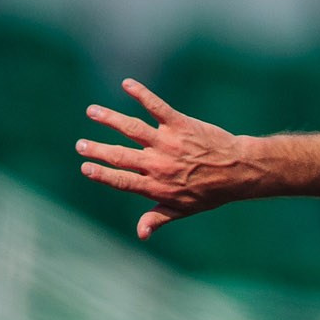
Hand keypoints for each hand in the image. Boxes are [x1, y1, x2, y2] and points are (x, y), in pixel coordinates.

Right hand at [76, 79, 263, 238]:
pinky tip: (127, 84)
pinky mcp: (180, 125)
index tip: (85, 167)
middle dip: (98, 150)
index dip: (102, 174)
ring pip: (132, 129)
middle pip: (121, 156)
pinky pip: (157, 107)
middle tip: (80, 144)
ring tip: (92, 112)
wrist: (239, 171)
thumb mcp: (184, 209)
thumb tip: (140, 235)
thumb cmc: (210, 192)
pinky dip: (141, 94)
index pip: (122, 180)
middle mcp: (160, 165)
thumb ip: (158, 218)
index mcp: (158, 186)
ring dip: (110, 119)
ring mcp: (169, 143)